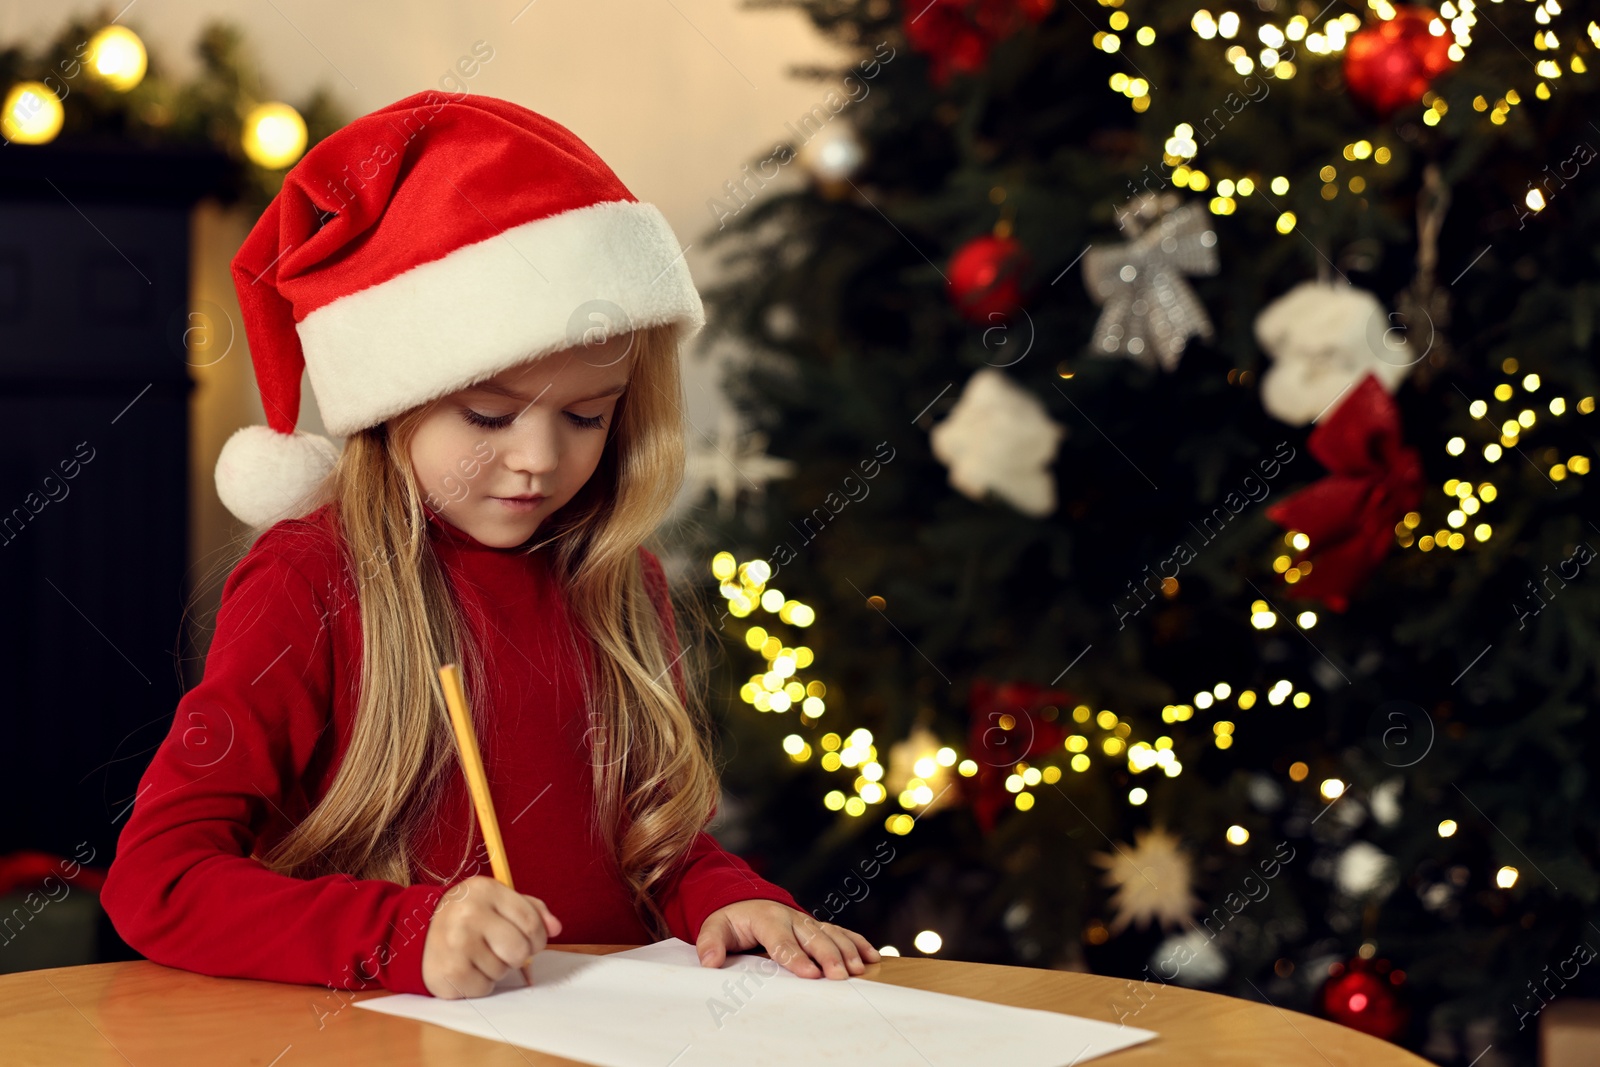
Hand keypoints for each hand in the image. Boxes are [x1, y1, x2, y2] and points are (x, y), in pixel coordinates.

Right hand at [421, 875, 561, 997]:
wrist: (416, 930)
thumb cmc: (467, 916)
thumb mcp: (496, 900)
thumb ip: (530, 910)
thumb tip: (555, 928)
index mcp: (486, 891)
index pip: (531, 921)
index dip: (538, 937)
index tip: (532, 941)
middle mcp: (470, 915)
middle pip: (519, 950)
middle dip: (518, 956)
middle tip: (503, 950)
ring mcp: (457, 944)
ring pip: (502, 971)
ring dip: (496, 968)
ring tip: (478, 955)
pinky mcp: (448, 972)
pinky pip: (484, 988)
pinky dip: (480, 983)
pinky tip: (467, 968)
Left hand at [695, 899, 880, 978]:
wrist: (745, 900)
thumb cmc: (731, 920)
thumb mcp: (714, 927)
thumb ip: (711, 944)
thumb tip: (710, 962)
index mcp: (766, 918)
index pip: (781, 941)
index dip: (796, 957)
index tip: (810, 974)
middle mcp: (791, 917)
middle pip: (813, 938)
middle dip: (828, 956)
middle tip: (841, 976)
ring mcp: (806, 921)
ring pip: (831, 934)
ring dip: (847, 950)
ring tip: (859, 969)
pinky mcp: (816, 926)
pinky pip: (840, 932)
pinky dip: (857, 942)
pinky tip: (871, 956)